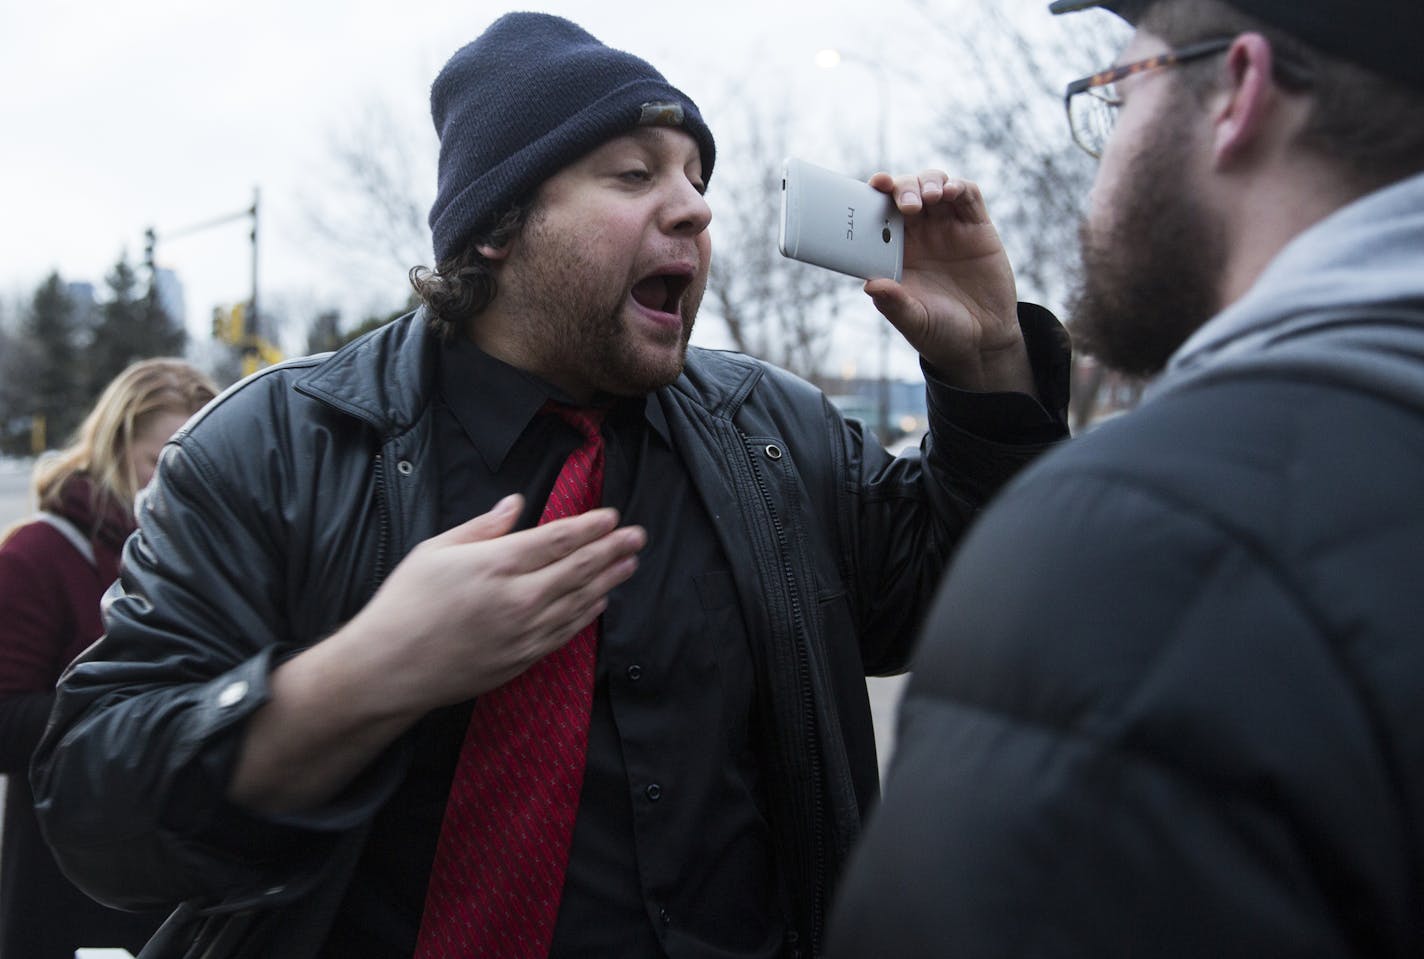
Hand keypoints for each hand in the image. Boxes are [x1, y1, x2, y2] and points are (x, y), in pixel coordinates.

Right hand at [346, 494, 645, 715]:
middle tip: (638, 536)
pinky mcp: (522, 659)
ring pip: (578, 601)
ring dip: (608, 580)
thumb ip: (482, 527)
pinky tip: (600, 601)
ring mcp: (523, 632)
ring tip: (630, 563)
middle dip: (612, 549)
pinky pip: (565, 632)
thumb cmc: (406, 604)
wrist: (390, 668)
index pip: (557, 540)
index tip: (613, 517)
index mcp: (495, 565)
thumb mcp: (435, 551)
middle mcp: (517, 598)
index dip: (590, 527)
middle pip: (578, 568)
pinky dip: (587, 614)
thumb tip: (515, 503)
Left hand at [864, 171, 1034, 395]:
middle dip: (903, 188)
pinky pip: (968, 196)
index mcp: (897, 251)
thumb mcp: (915, 322)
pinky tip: (952, 192)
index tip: (873, 188)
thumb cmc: (941, 332)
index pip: (880, 214)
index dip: (874, 197)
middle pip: (906, 192)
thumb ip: (894, 304)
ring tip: (930, 198)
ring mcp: (949, 227)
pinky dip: (959, 187)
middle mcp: (920, 234)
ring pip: (934, 185)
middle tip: (907, 205)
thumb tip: (870, 285)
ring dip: (928, 182)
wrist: (984, 341)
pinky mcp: (977, 227)